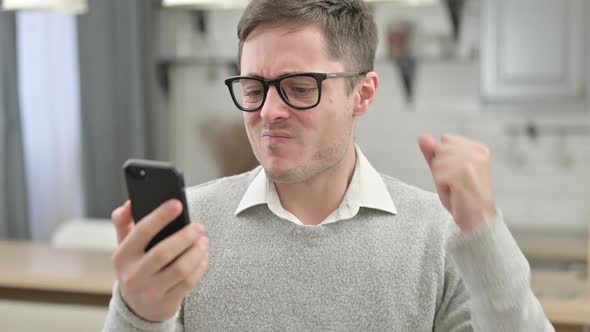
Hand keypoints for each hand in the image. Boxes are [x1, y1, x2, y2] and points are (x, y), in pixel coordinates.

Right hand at [110, 199, 208, 321]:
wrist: (137, 307)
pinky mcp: (166, 303)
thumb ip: (124, 223)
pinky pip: (189, 282)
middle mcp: (133, 275)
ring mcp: (150, 291)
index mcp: (122, 256)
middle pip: (164, 252)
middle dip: (185, 236)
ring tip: (203, 241)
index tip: (177, 204)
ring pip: (180, 269)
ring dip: (197, 252)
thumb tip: (129, 204)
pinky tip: (203, 256)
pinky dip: (200, 266)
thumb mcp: (125, 247)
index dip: (160, 216)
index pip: (142, 232)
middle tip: (199, 227)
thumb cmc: (135, 268)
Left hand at [419, 134, 496, 232]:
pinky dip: (442, 185)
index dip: (444, 158)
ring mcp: (472, 164)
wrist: (478, 220)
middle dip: (441, 167)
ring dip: (441, 177)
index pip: (446, 139)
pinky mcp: (465, 176)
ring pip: (438, 161)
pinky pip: (438, 174)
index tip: (456, 173)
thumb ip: (433, 153)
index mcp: (478, 148)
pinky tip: (454, 192)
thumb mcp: (445, 170)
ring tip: (455, 187)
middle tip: (456, 182)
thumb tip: (423, 137)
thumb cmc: (463, 196)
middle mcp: (478, 154)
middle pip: (440, 149)